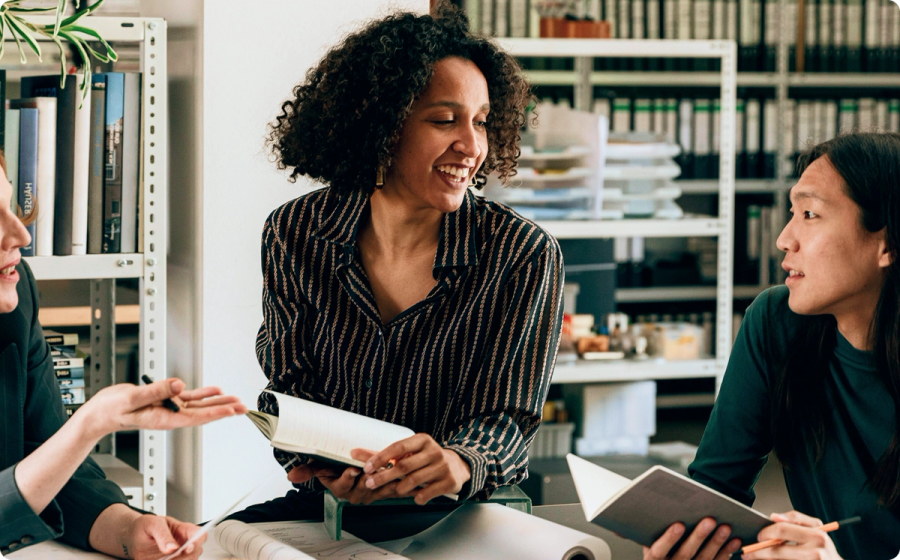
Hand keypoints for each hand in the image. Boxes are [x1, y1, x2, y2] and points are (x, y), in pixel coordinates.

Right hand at [76, 378, 246, 439]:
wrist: (101, 412)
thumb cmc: (111, 409)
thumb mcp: (132, 398)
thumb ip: (156, 391)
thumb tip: (179, 385)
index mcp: (164, 418)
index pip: (195, 417)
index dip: (215, 413)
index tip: (231, 410)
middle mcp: (170, 415)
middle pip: (203, 413)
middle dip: (224, 409)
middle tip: (243, 407)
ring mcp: (169, 409)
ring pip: (199, 406)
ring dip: (217, 402)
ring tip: (235, 399)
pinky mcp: (166, 401)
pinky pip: (189, 398)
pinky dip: (203, 394)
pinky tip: (215, 391)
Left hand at [125, 514, 205, 559]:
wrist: (135, 538)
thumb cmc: (146, 526)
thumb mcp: (153, 524)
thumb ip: (162, 534)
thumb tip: (172, 547)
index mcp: (184, 530)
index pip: (200, 534)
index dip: (197, 542)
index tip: (187, 547)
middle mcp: (185, 544)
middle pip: (195, 553)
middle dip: (184, 557)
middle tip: (169, 557)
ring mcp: (179, 556)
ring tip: (162, 559)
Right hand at [287, 461, 400, 503]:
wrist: (354, 467)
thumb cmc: (336, 465)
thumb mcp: (321, 466)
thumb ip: (308, 470)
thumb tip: (291, 476)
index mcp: (340, 488)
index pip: (342, 485)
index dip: (348, 478)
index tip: (352, 469)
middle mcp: (355, 494)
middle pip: (363, 487)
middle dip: (369, 476)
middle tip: (374, 466)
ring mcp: (370, 494)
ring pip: (379, 488)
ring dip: (386, 479)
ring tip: (391, 467)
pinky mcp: (384, 491)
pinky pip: (393, 489)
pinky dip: (399, 483)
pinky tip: (403, 474)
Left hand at [356, 433, 470, 504]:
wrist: (457, 466)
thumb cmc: (426, 458)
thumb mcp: (410, 452)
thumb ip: (384, 454)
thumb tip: (354, 453)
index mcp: (422, 440)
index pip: (398, 447)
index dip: (381, 457)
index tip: (367, 467)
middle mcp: (433, 451)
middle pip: (404, 466)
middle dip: (384, 476)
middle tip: (370, 483)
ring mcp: (442, 466)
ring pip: (414, 481)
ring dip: (399, 488)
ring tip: (394, 490)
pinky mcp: (449, 482)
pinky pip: (426, 493)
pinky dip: (417, 497)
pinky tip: (415, 496)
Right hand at [643, 518, 740, 559]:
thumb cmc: (660, 546)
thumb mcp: (650, 539)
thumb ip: (653, 528)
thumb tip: (657, 506)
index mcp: (653, 559)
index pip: (658, 551)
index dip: (668, 539)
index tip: (679, 525)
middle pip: (685, 554)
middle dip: (698, 536)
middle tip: (709, 520)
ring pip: (703, 559)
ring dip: (716, 543)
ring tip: (725, 527)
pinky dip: (726, 552)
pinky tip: (735, 540)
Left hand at [742, 511, 841, 559]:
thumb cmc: (824, 549)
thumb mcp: (816, 529)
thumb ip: (795, 519)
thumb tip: (773, 516)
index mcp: (817, 536)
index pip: (782, 530)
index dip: (766, 532)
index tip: (758, 535)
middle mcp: (816, 552)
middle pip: (776, 550)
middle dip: (758, 550)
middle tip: (749, 551)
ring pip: (777, 559)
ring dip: (762, 559)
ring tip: (753, 557)